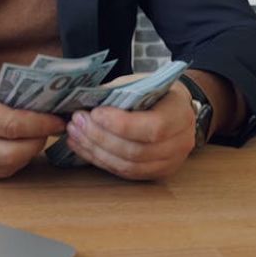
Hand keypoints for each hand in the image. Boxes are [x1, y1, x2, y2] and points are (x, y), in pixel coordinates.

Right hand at [0, 60, 66, 179]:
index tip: (57, 119)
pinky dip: (10, 162)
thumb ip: (4, 90)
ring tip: (35, 136)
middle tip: (48, 128)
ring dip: (26, 155)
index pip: (9, 125)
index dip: (39, 124)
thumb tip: (36, 105)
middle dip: (37, 142)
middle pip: (10, 154)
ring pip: (3, 168)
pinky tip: (17, 146)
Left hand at [62, 76, 196, 180]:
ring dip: (96, 151)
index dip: (120, 124)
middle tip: (77, 123)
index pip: (152, 127)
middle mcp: (180, 143)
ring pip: (129, 166)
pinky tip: (84, 147)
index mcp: (179, 115)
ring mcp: (170, 163)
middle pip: (137, 151)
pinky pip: (126, 173)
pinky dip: (101, 161)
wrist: (176, 108)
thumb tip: (83, 99)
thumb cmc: (155, 92)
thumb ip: (116, 91)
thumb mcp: (140, 82)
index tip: (95, 113)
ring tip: (75, 135)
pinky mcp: (156, 173)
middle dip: (101, 137)